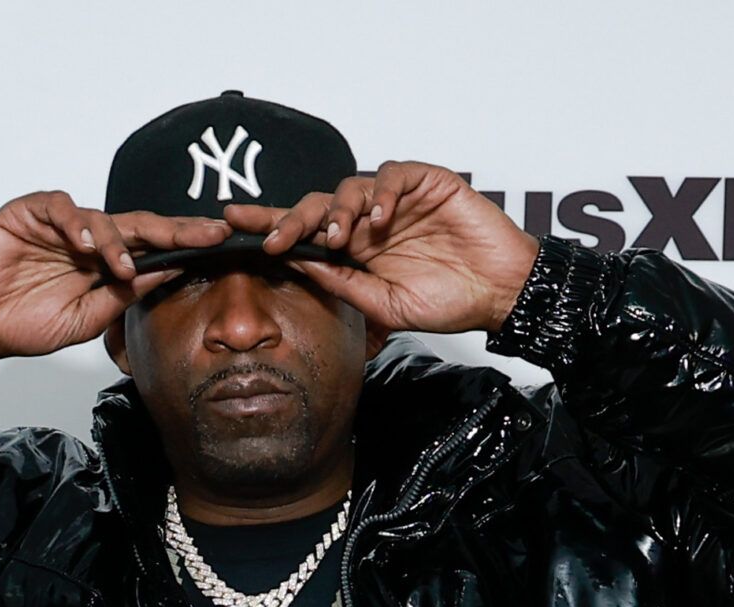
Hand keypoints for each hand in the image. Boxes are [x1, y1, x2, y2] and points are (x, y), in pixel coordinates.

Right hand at [0, 191, 232, 364]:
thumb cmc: (26, 324)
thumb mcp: (89, 317)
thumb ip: (125, 294)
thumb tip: (170, 272)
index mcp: (104, 261)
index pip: (152, 246)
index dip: (185, 243)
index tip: (220, 244)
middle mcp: (87, 237)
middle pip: (138, 224)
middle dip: (174, 229)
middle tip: (206, 232)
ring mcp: (59, 224)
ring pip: (101, 216)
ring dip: (116, 240)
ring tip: (121, 265)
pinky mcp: (28, 213)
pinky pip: (57, 207)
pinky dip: (74, 221)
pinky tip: (84, 242)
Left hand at [229, 161, 540, 336]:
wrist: (499, 293)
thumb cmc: (448, 303)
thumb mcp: (384, 305)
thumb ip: (343, 284)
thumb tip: (298, 268)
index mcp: (356, 250)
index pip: (305, 234)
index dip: (271, 226)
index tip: (233, 227)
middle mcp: (370, 221)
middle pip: (317, 205)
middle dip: (289, 219)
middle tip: (274, 239)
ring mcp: (397, 199)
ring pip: (351, 187)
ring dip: (338, 210)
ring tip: (339, 237)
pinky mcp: (427, 182)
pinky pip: (393, 174)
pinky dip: (381, 192)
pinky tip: (379, 219)